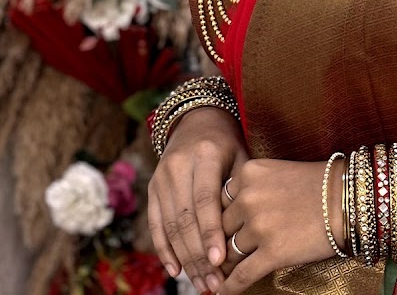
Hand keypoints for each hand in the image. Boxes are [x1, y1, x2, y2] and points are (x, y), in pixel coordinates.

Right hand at [148, 107, 248, 293]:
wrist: (197, 119)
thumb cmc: (228, 144)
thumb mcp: (240, 157)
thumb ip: (239, 192)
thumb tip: (243, 237)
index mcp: (205, 155)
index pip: (205, 201)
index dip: (211, 233)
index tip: (220, 262)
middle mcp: (178, 166)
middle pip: (185, 219)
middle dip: (199, 256)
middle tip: (213, 284)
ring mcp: (161, 177)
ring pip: (170, 226)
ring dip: (185, 260)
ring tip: (201, 284)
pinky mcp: (152, 187)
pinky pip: (156, 224)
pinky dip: (165, 250)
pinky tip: (176, 270)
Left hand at [216, 157, 345, 291]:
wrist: (348, 199)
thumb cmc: (317, 185)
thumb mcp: (277, 173)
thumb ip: (251, 188)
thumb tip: (230, 217)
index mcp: (248, 173)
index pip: (218, 201)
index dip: (217, 220)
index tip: (215, 233)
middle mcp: (249, 197)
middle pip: (220, 228)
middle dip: (219, 244)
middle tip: (216, 257)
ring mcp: (259, 225)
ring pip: (228, 253)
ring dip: (224, 266)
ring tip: (217, 276)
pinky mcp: (272, 252)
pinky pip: (241, 275)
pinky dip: (229, 288)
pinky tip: (222, 294)